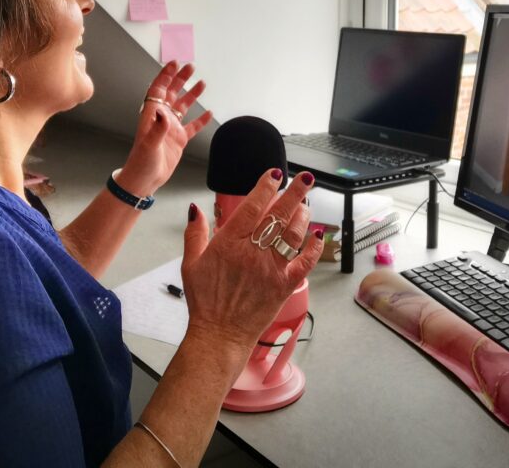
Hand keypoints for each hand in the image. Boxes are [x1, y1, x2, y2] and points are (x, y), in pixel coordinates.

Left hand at [119, 62, 212, 196]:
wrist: (144, 181)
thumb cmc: (141, 163)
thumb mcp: (149, 144)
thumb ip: (158, 127)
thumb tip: (163, 111)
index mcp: (151, 115)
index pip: (158, 89)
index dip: (166, 76)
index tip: (175, 64)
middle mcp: (161, 119)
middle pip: (171, 93)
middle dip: (180, 79)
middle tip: (191, 67)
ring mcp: (171, 129)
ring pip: (183, 107)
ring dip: (191, 95)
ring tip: (202, 83)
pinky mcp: (179, 140)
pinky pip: (192, 126)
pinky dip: (200, 119)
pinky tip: (208, 113)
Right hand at [180, 170, 323, 353]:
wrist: (219, 334)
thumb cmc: (205, 302)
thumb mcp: (191, 264)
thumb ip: (195, 234)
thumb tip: (196, 210)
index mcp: (229, 243)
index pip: (252, 206)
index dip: (265, 187)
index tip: (275, 175)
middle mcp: (252, 252)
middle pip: (278, 215)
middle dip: (294, 193)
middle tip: (305, 179)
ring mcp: (270, 268)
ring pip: (293, 234)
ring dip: (303, 216)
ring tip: (306, 204)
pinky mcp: (284, 285)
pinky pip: (304, 262)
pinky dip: (313, 248)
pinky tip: (317, 236)